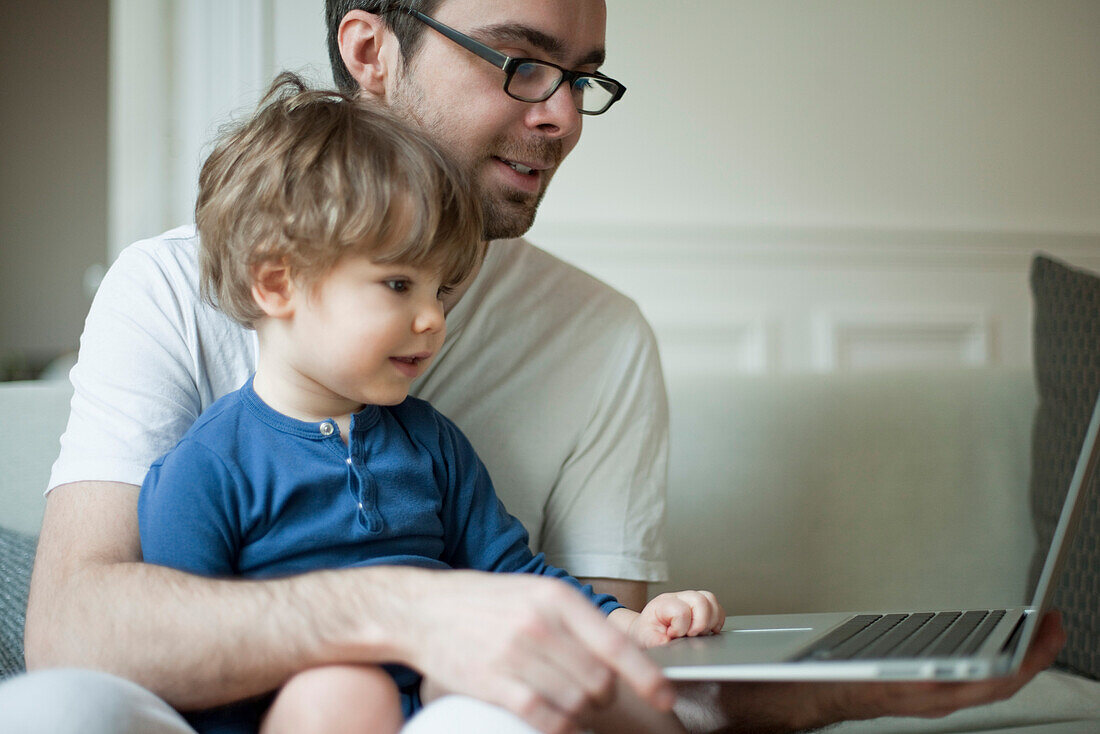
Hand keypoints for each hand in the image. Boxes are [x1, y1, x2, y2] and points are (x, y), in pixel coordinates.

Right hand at [396, 570, 676, 733]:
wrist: (421, 609)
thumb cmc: (481, 601)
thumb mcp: (532, 591)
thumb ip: (571, 618)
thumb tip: (616, 650)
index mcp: (555, 598)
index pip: (615, 644)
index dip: (647, 676)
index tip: (666, 695)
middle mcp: (539, 625)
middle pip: (599, 681)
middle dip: (606, 697)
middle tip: (596, 698)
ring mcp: (515, 655)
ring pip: (575, 703)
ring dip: (582, 714)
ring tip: (573, 708)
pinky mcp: (493, 683)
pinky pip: (544, 717)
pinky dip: (559, 727)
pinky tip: (557, 722)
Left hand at [628, 591, 725, 648]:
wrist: (647, 631)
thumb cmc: (647, 633)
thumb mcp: (645, 638)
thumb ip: (655, 640)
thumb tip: (667, 642)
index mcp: (663, 604)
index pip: (681, 610)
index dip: (680, 628)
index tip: (673, 636)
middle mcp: (679, 598)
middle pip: (700, 600)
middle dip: (700, 623)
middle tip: (691, 635)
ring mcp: (691, 600)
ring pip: (711, 600)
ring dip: (711, 620)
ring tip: (700, 633)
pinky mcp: (701, 607)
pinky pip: (717, 607)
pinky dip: (717, 620)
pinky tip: (709, 631)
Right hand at [677, 611, 1066, 732]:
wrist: (692, 711)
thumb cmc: (697, 689)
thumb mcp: (690, 660)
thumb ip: (684, 632)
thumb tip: (681, 624)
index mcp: (826, 691)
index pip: (914, 689)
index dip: (970, 676)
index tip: (1015, 653)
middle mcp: (851, 696)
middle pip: (947, 691)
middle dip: (1008, 665)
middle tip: (1051, 629)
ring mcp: (858, 693)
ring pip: (940, 689)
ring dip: (990, 667)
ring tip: (1028, 636)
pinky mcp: (854, 686)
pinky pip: (921, 681)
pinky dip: (958, 665)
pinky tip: (971, 646)